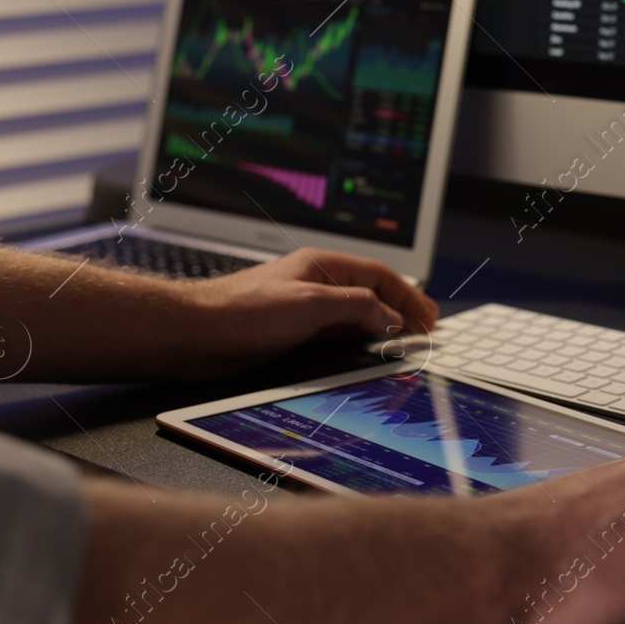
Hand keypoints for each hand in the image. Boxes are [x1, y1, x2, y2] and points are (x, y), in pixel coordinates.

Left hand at [182, 249, 438, 376]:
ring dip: (382, 332)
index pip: (381, 276)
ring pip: (356, 319)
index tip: (429, 318)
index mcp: (324, 266)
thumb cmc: (242, 311)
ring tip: (405, 347)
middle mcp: (317, 286)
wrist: (195, 335)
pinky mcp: (293, 336)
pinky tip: (367, 358)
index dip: (410, 296)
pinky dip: (358, 347)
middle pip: (373, 296)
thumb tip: (392, 318)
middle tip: (426, 332)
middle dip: (402, 313)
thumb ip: (358, 307)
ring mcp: (306, 312)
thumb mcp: (312, 304)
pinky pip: (337, 339)